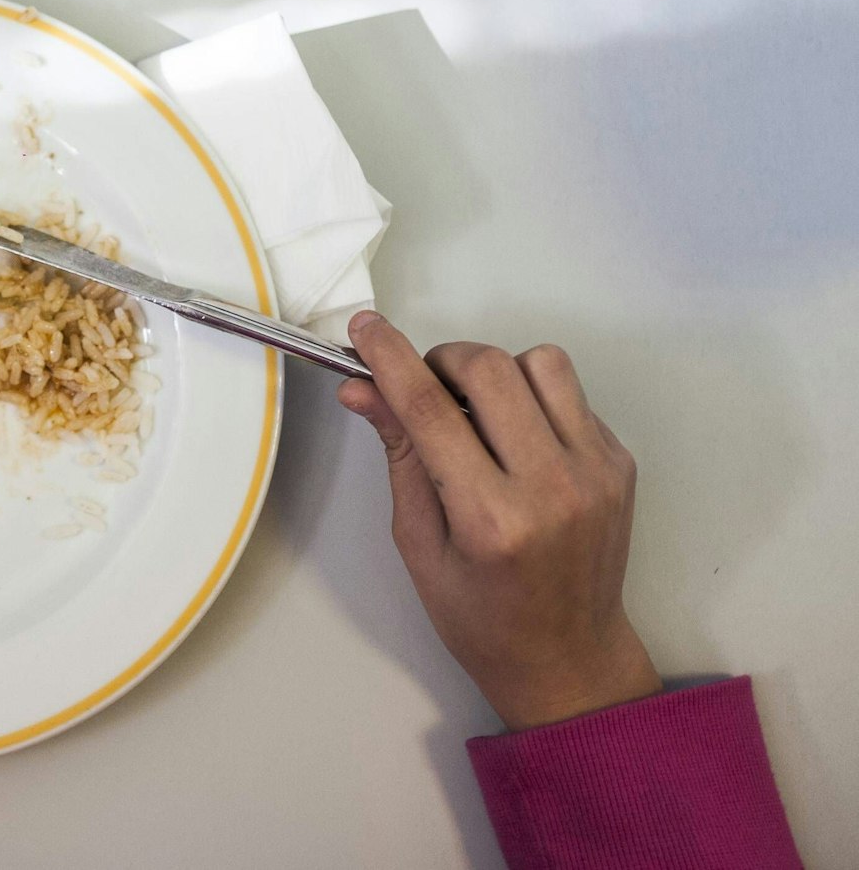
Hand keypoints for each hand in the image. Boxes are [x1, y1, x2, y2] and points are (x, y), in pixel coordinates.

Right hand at [338, 311, 660, 729]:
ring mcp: (595, 471)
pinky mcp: (620, 462)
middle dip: (442, 360)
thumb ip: (399, 456)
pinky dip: (532, 400)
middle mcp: (552, 487)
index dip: (391, 358)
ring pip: (540, 363)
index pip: (431, 411)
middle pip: (490, 369)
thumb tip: (363, 387)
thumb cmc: (477, 614)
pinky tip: (517, 442)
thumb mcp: (418, 542)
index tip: (365, 326)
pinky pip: (569, 394)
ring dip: (495, 373)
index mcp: (491, 519)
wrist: (569, 656)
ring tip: (477, 413)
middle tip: (425, 389)